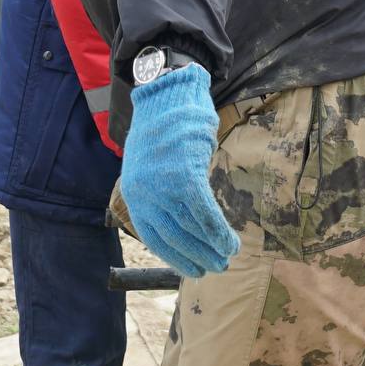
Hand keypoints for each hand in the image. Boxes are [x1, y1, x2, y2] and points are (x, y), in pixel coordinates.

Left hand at [119, 64, 239, 279]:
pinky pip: (204, 212)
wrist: (169, 95)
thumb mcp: (152, 167)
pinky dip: (219, 231)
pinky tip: (230, 240)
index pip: (154, 237)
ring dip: (214, 246)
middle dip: (198, 256)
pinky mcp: (184, 173)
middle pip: (174, 236)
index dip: (176, 257)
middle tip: (217, 267)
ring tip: (229, 254)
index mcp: (134, 194)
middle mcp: (144, 192)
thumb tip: (184, 227)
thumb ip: (161, 194)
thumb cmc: (166, 132)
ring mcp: (163, 184)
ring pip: (191, 227)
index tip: (193, 269)